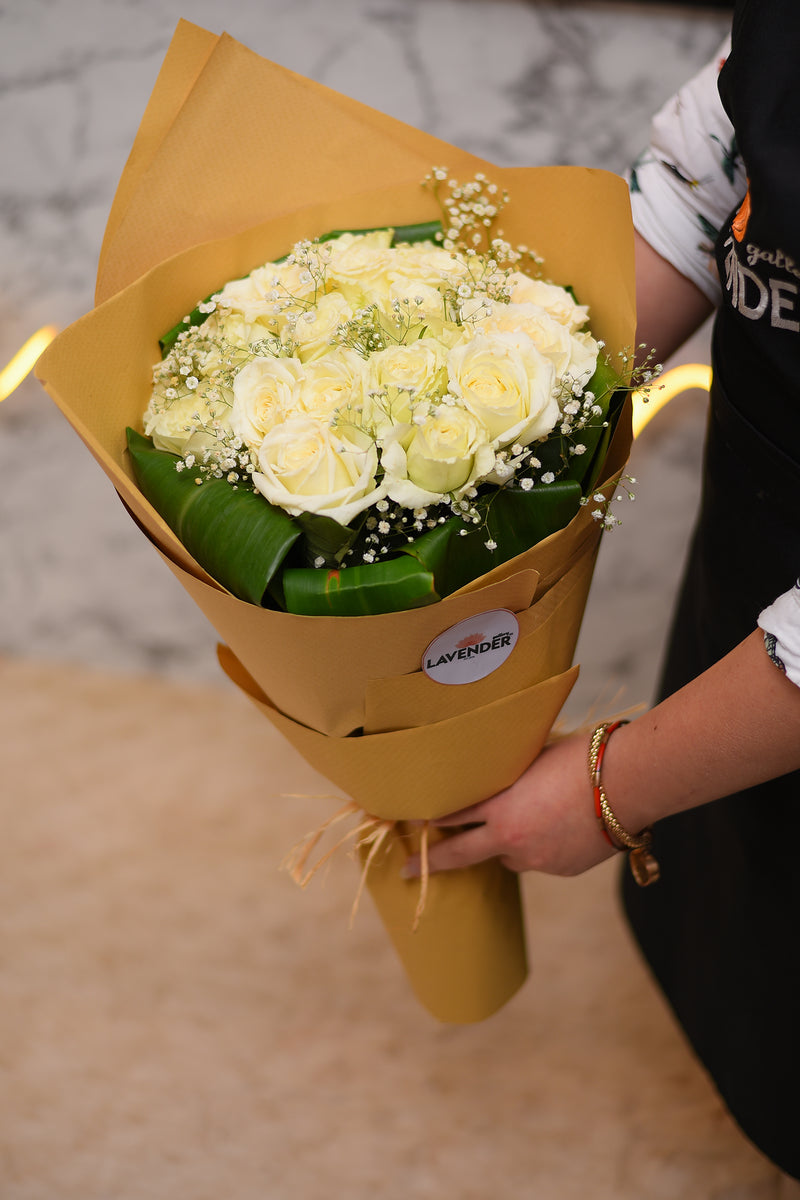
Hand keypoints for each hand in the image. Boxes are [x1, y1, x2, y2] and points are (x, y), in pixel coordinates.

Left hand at [404, 732, 615, 877]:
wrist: (629, 782)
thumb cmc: (582, 757)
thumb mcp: (533, 758)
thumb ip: (510, 775)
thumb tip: (497, 775)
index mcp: (500, 806)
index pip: (454, 815)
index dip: (432, 819)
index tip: (414, 823)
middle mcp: (512, 839)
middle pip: (462, 854)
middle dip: (430, 862)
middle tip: (406, 869)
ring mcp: (538, 859)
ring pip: (510, 857)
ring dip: (508, 845)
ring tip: (531, 820)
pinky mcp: (563, 869)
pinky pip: (543, 860)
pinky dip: (544, 847)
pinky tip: (564, 825)